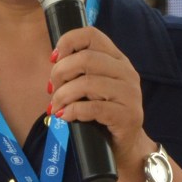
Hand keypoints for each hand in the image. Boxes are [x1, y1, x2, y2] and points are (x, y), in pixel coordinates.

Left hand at [48, 28, 157, 174]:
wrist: (125, 146)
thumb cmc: (103, 114)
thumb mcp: (92, 87)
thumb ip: (79, 71)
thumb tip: (54, 61)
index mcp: (117, 59)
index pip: (92, 35)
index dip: (67, 42)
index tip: (53, 59)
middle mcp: (126, 72)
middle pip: (86, 58)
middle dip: (60, 73)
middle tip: (51, 89)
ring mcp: (130, 94)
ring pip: (88, 83)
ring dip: (63, 95)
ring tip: (56, 106)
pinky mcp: (127, 116)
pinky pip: (93, 108)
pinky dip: (73, 111)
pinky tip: (65, 116)